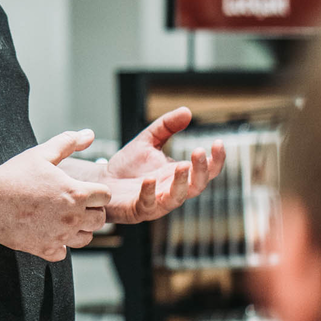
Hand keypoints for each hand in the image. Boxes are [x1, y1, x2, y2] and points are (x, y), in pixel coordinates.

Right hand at [0, 130, 111, 261]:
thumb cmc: (14, 176)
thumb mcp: (42, 153)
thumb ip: (68, 142)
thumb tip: (89, 134)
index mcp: (76, 193)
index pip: (105, 196)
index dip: (96, 191)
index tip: (83, 188)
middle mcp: (73, 218)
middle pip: (100, 219)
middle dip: (92, 210)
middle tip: (74, 202)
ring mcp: (60, 236)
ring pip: (86, 238)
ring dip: (79, 228)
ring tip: (64, 217)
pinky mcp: (45, 249)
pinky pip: (63, 252)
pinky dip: (59, 244)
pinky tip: (48, 231)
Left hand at [100, 107, 224, 223]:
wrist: (102, 182)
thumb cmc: (128, 166)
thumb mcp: (148, 140)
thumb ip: (167, 126)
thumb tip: (187, 111)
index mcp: (179, 174)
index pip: (206, 170)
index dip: (216, 159)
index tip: (218, 142)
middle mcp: (172, 189)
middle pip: (197, 186)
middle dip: (201, 170)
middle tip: (199, 151)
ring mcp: (157, 202)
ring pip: (176, 198)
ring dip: (180, 183)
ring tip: (181, 165)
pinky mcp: (139, 209)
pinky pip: (148, 204)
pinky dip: (149, 193)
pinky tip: (148, 180)